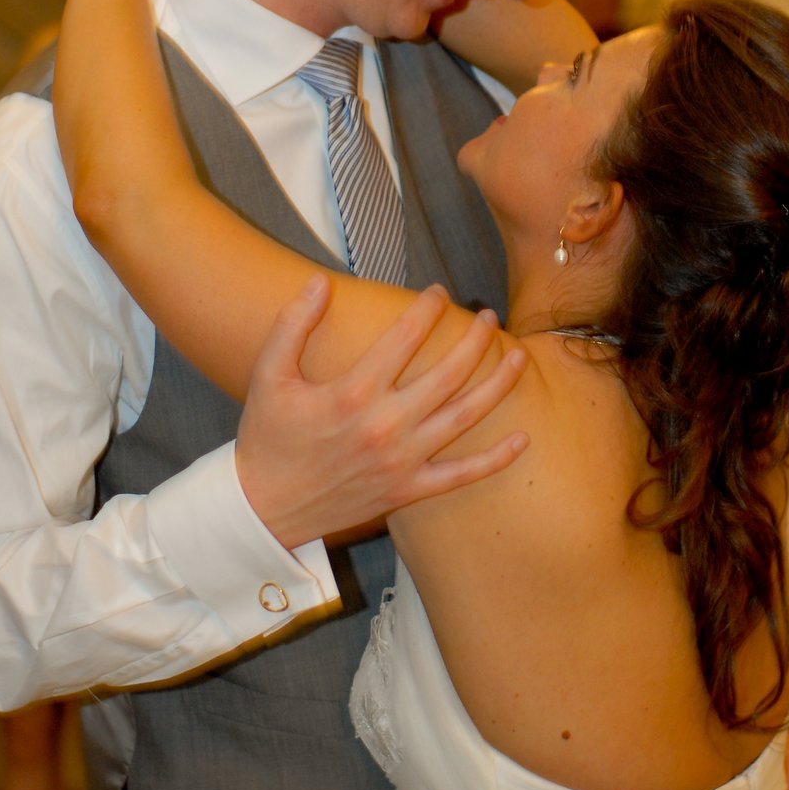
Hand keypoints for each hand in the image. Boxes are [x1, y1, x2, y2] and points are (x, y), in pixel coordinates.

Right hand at [235, 277, 529, 549]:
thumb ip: (292, 324)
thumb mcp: (268, 375)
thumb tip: (318, 282)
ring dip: (497, 383)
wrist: (265, 507)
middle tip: (488, 316)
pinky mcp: (408, 491)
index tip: (439, 292)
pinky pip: (462, 475)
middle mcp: (385, 425)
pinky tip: (523, 438)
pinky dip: (495, 459)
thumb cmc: (266, 438)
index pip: (405, 337)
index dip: (428, 308)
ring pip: (464, 416)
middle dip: (475, 338)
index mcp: (353, 393)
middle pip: (448, 372)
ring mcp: (402, 460)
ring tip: (519, 356)